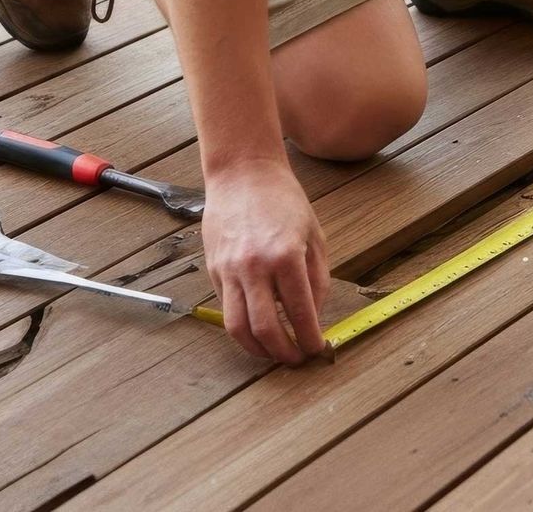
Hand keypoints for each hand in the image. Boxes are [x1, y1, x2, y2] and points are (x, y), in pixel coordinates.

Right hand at [202, 162, 330, 362]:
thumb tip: (314, 316)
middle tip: (296, 359)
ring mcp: (229, 270)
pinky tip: (256, 330)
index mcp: (286, 257)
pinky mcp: (213, 270)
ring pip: (237, 327)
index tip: (318, 348)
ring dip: (257, 349)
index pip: (300, 312)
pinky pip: (226, 309)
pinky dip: (241, 327)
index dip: (311, 338)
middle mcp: (255, 267)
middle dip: (283, 353)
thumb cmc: (283, 200)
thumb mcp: (314, 236)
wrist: (243, 174)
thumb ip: (317, 279)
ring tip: (273, 354)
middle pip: (265, 329)